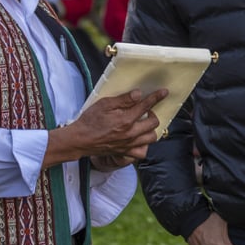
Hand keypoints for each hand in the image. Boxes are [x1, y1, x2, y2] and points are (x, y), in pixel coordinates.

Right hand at [44, 88, 167, 168]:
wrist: (80, 140)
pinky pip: (142, 152)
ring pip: (151, 138)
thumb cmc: (90, 121)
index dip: (156, 97)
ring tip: (144, 124)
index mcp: (126, 120)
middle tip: (145, 110)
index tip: (164, 92)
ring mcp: (129, 144)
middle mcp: (131, 134)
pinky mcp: (125, 152)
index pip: (146, 106)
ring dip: (151, 129)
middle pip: (153, 123)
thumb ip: (123, 99)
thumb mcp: (104, 104)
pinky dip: (144, 145)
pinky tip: (139, 139)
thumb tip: (139, 94)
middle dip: (153, 114)